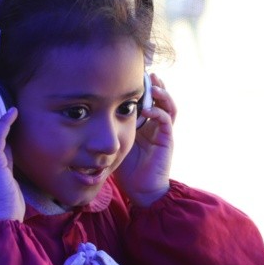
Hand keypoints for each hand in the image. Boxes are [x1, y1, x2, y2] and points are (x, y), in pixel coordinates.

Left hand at [114, 73, 175, 206]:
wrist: (141, 191)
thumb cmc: (127, 170)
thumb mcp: (117, 143)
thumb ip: (113, 128)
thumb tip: (95, 112)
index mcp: (145, 125)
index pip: (147, 101)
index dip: (142, 89)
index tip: (132, 76)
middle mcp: (156, 126)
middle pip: (160, 99)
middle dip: (155, 85)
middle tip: (148, 73)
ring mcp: (163, 132)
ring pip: (168, 106)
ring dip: (162, 94)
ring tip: (152, 85)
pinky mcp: (167, 140)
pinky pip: (166, 121)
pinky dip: (158, 112)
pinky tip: (148, 109)